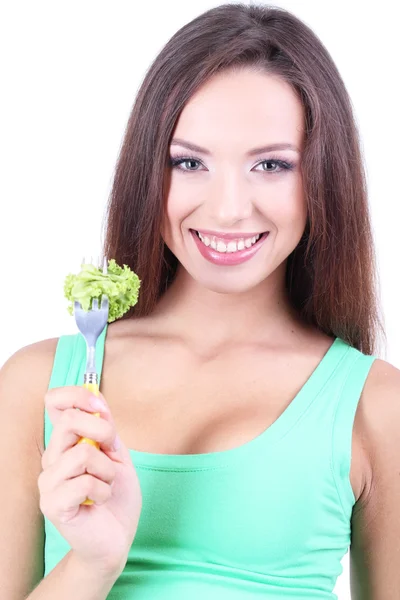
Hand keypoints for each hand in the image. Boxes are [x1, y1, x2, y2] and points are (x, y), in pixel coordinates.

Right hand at [38, 386, 141, 575]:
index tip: (101, 408)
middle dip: (103, 432)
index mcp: (65, 442)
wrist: (115, 539)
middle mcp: (51, 458)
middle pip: (68, 421)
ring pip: (82, 453)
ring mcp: (48, 481)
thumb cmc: (116, 496)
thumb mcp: (118, 453)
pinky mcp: (52, 504)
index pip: (54, 401)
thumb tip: (96, 400)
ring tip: (106, 484)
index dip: (77, 395)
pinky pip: (85, 482)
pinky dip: (104, 490)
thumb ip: (106, 427)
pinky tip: (100, 501)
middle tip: (113, 454)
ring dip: (107, 469)